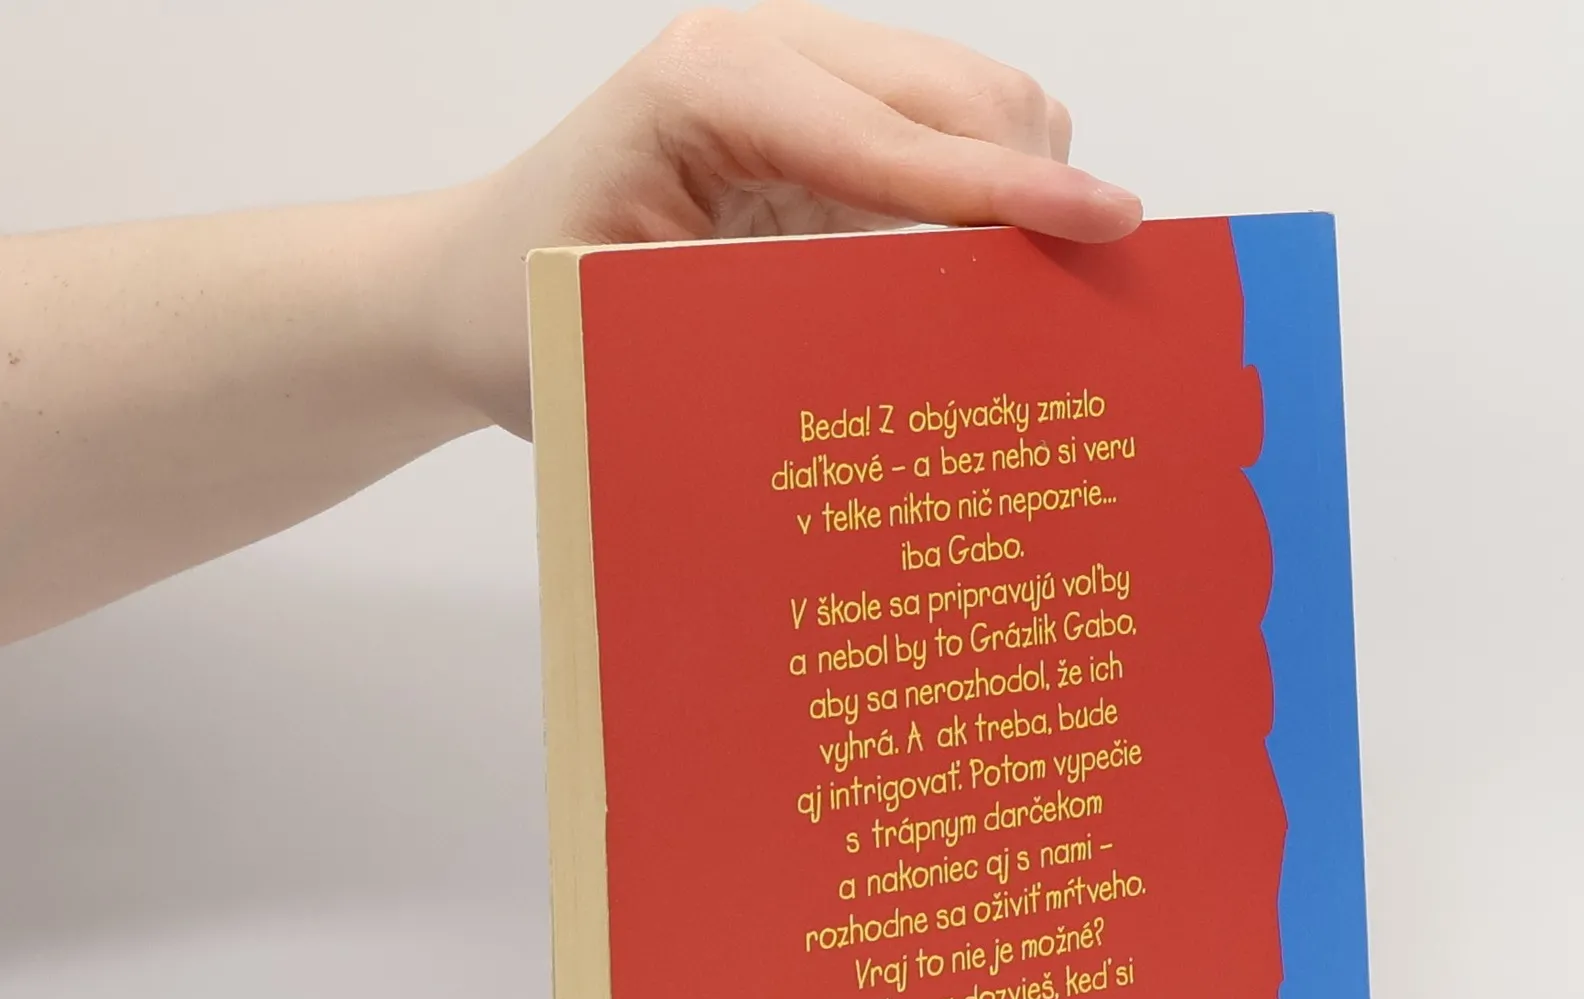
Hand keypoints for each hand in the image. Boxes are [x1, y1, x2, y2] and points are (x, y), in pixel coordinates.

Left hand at [431, 2, 1142, 434]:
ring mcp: (804, 69)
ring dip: (1019, 193)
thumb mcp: (633, 343)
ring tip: (1016, 304)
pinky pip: (953, 134)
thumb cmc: (528, 320)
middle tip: (1069, 316)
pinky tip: (973, 277)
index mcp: (708, 88)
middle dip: (1034, 192)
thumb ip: (773, 330)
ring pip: (982, 102)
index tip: (1106, 229)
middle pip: (967, 95)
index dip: (1008, 193)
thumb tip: (925, 359)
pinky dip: (990, 198)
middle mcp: (767, 49)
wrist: (472, 289)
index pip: (897, 138)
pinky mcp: (828, 111)